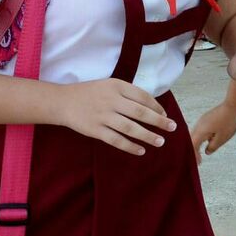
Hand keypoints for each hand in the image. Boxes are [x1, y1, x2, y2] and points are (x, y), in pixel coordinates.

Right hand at [58, 79, 175, 155]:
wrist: (63, 102)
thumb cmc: (91, 93)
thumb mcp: (110, 85)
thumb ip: (128, 93)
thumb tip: (152, 107)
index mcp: (117, 86)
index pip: (143, 97)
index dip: (157, 107)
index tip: (165, 115)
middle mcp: (111, 100)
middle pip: (140, 113)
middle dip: (159, 121)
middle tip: (172, 128)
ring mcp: (103, 116)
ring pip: (130, 128)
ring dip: (148, 136)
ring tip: (160, 141)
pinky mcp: (95, 130)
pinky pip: (116, 140)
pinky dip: (130, 146)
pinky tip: (141, 150)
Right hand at [191, 101, 235, 163]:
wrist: (234, 104)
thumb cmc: (229, 121)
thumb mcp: (222, 138)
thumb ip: (212, 147)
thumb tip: (207, 151)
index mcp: (200, 131)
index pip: (192, 146)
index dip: (194, 155)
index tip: (197, 162)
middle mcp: (198, 125)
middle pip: (191, 140)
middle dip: (194, 150)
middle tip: (198, 159)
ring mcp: (202, 121)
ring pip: (196, 135)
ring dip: (197, 144)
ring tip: (202, 152)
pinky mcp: (206, 118)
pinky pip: (201, 130)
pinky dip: (202, 138)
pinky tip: (208, 141)